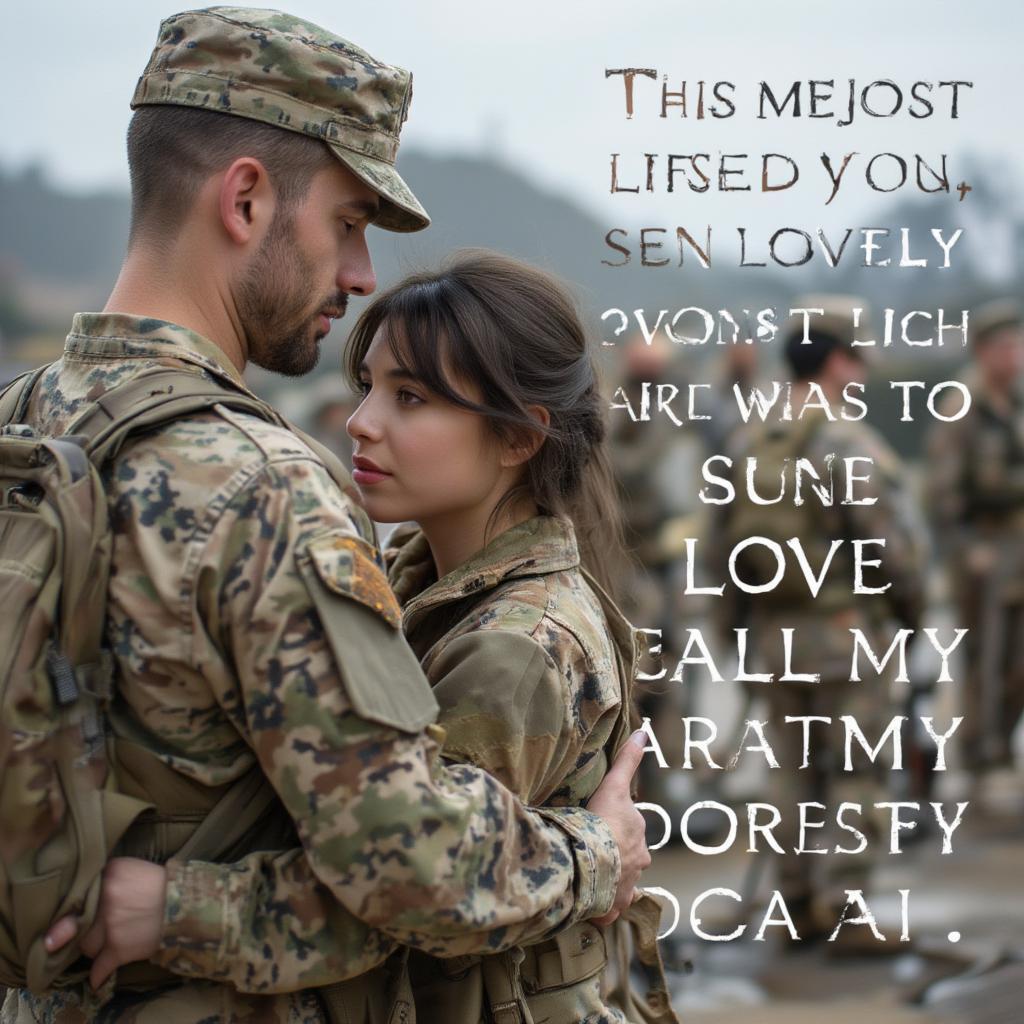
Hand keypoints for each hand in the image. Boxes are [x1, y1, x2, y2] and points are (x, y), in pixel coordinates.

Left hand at [44, 857, 166, 988]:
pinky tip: (98, 978)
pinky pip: (99, 968)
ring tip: (109, 944)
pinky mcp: (118, 949)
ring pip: (87, 946)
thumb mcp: (135, 870)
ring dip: (96, 948)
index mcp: (110, 873)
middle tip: (102, 928)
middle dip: (88, 928)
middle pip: (81, 923)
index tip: (85, 911)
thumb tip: (87, 897)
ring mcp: (110, 926)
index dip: (84, 904)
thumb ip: (110, 878)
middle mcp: (106, 898)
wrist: (189, 904)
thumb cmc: (163, 885)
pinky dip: (98, 975)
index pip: (82, 894)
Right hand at [586, 730, 650, 925]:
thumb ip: (628, 759)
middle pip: (627, 857)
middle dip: (613, 855)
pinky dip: (600, 907)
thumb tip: (644, 730)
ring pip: (618, 883)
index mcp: (638, 836)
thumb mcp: (613, 785)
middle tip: (589, 850)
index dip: (613, 827)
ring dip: (606, 880)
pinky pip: (608, 908)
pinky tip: (587, 903)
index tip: (597, 826)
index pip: (629, 830)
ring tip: (586, 876)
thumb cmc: (601, 820)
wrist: (590, 859)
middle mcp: (638, 862)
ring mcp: (626, 886)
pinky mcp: (612, 907)